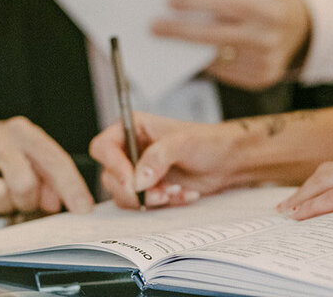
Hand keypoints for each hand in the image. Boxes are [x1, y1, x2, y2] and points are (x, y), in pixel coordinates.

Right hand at [0, 116, 93, 219]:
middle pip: (25, 182)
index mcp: (23, 132)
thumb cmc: (1, 157)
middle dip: (27, 200)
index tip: (82, 209)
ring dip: (2, 204)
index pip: (54, 160)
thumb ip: (51, 179)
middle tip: (21, 200)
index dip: (71, 187)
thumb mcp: (29, 159)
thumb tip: (65, 202)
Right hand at [89, 112, 243, 209]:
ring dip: (150, 199)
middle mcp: (131, 150)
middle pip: (110, 177)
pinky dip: (162, 204)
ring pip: (124, 195)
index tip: (133, 180)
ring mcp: (138, 172)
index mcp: (133, 128)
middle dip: (135, 190)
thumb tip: (137, 180)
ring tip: (175, 192)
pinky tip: (182, 195)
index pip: (103, 147)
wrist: (229, 162)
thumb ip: (158, 157)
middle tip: (159, 192)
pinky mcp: (149, 190)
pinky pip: (142, 205)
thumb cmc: (208, 142)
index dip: (113, 165)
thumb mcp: (183, 143)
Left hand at [152, 0, 310, 90]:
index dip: (197, 1)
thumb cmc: (267, 3)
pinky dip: (207, 61)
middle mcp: (268, 39)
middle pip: (215, 36)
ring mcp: (265, 64)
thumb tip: (185, 1)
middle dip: (181, 31)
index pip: (227, 4)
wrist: (301, 30)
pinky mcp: (260, 80)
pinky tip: (195, 52)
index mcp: (270, 11)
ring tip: (167, 38)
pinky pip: (223, 71)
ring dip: (188, 50)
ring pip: (215, 57)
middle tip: (154, 26)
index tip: (170, 0)